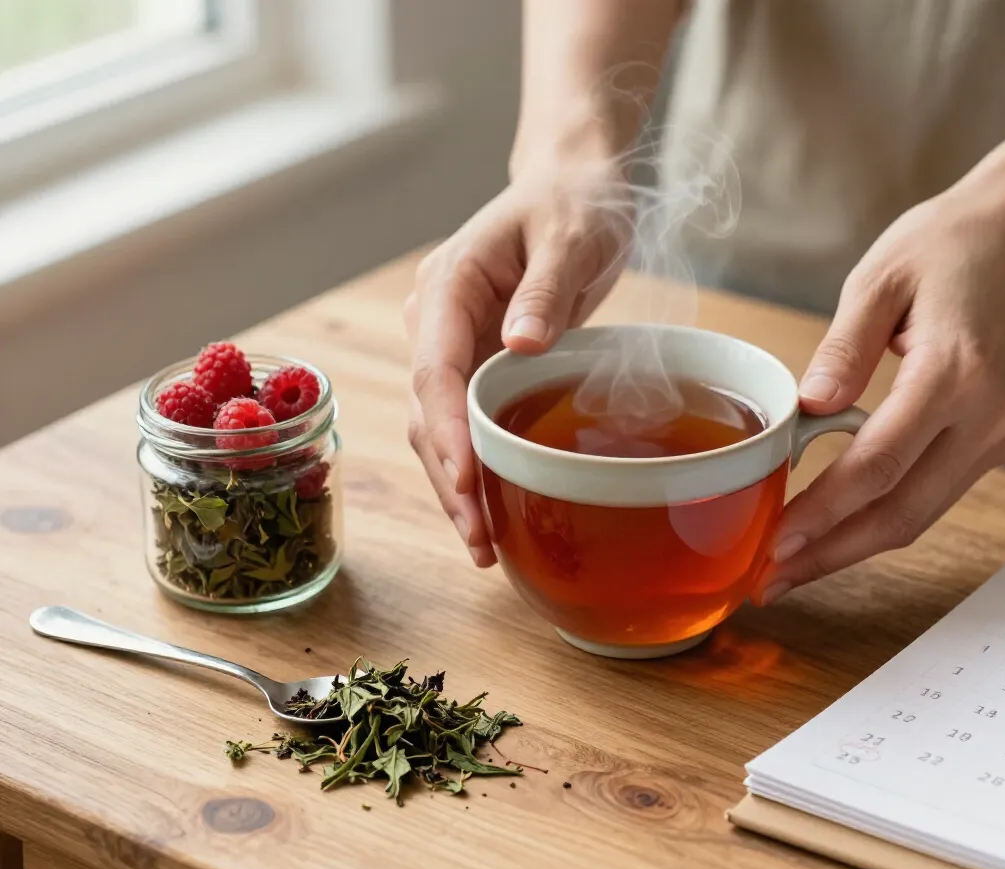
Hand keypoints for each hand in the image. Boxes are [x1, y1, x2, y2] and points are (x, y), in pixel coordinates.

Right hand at [405, 159, 630, 565]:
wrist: (572, 185)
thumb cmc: (574, 201)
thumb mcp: (570, 236)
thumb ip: (546, 289)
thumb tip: (519, 345)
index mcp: (448, 285)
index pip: (435, 369)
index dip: (447, 431)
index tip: (465, 480)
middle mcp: (437, 320)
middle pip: (430, 411)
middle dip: (450, 477)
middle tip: (480, 540)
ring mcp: (453, 343)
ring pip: (441, 425)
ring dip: (458, 484)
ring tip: (485, 546)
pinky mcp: (477, 361)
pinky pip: (469, 421)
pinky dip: (477, 466)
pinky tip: (495, 509)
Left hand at [758, 178, 1004, 604]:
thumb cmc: (956, 242)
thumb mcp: (883, 276)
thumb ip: (844, 347)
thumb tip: (808, 408)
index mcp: (954, 373)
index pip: (878, 465)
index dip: (823, 512)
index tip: (774, 542)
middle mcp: (987, 418)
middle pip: (901, 514)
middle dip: (831, 555)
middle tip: (769, 580)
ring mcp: (999, 434)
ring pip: (920, 515)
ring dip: (854, 548)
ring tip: (793, 566)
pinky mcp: (997, 437)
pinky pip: (933, 495)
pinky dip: (883, 520)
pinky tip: (838, 528)